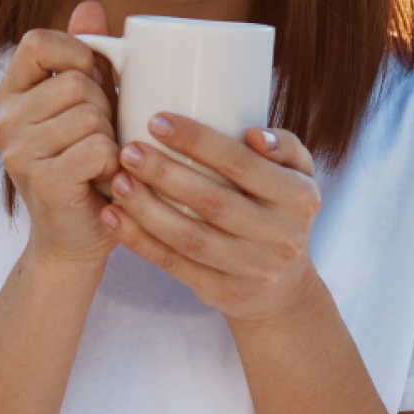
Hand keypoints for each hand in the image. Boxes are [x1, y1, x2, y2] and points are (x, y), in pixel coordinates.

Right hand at [0, 2, 120, 271]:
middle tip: (101, 137)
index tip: (94, 79)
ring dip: (111, 138)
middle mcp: (4, 120)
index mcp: (11, 94)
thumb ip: (87, 55)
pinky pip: (97, 147)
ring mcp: (17, 151)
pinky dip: (114, 163)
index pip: (37, 42)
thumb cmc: (89, 165)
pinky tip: (104, 179)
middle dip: (104, 106)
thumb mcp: (89, 103)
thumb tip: (90, 5)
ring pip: (90, 114)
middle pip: (75, 81)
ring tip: (102, 160)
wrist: (76, 239)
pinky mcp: (40, 180)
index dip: (76, 52)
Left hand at [101, 114, 322, 322]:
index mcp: (299, 197)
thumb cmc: (281, 211)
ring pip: (189, 238)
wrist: (284, 289)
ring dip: (147, 209)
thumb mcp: (299, 176)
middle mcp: (280, 236)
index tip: (156, 120)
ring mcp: (252, 269)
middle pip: (213, 201)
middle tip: (128, 151)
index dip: (197, 140)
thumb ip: (284, 146)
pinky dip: (140, 241)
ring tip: (118, 182)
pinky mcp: (224, 292)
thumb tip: (253, 134)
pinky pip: (175, 265)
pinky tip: (114, 217)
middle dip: (164, 173)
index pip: (242, 163)